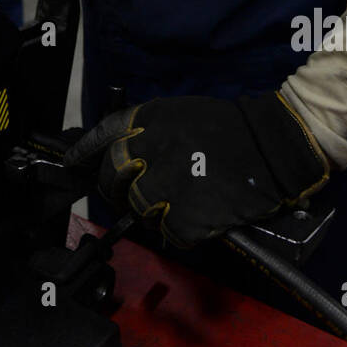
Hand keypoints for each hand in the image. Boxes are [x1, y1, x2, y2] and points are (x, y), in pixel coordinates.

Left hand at [64, 92, 328, 248]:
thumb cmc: (231, 129)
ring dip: (150, 212)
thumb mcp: (183, 115)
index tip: (72, 163)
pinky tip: (194, 222)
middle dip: (113, 189)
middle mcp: (153, 148)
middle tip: (123, 196)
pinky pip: (169, 231)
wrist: (273, 144)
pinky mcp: (187, 214)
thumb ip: (151, 132)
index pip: (104, 134)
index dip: (84, 150)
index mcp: (151, 120)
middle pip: (114, 175)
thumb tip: (126, 157)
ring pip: (138, 206)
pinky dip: (179, 231)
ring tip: (171, 207)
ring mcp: (168, 182)